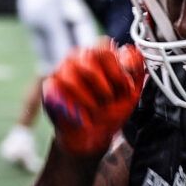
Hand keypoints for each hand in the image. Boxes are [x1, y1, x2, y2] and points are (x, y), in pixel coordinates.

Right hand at [42, 42, 144, 157]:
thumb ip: (136, 70)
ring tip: (94, 109)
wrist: (91, 137)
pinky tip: (83, 116)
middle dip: (103, 84)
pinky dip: (74, 108)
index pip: (104, 47)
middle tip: (108, 100)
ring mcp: (61, 71)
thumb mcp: (132, 94)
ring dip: (88, 98)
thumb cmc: (110, 112)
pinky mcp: (48, 88)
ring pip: (71, 76)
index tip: (123, 87)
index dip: (116, 69)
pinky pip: (57, 91)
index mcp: (98, 56)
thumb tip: (132, 50)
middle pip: (89, 57)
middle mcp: (78, 59)